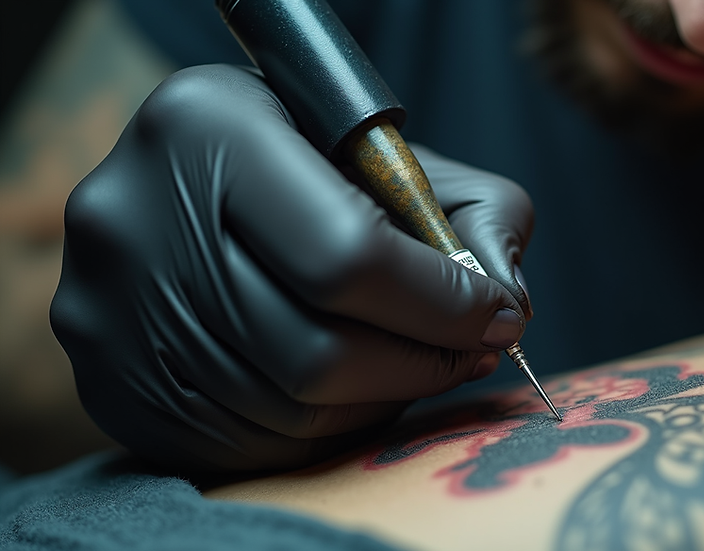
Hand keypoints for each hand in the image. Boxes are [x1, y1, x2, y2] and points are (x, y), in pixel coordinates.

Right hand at [50, 65, 533, 471]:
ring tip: (420, 363)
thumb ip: (476, 208)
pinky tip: (362, 388)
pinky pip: (247, 442)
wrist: (188, 182)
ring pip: (285, 407)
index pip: (346, 255)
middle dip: (421, 362)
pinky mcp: (111, 382)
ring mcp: (109, 311)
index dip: (440, 302)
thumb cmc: (307, 160)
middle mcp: (134, 220)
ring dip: (383, 399)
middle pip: (313, 350)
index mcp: (207, 128)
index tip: (494, 314)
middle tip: (470, 350)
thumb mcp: (393, 150)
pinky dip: (328, 427)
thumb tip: (506, 301)